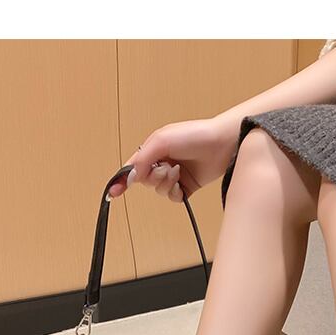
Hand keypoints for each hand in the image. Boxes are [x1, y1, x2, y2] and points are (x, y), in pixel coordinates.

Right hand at [107, 116, 237, 200]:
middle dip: (153, 177)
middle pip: (145, 181)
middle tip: (166, 168)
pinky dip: (176, 193)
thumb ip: (143, 158)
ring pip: (159, 190)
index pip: (133, 167)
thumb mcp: (162, 141)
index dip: (123, 180)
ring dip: (166, 183)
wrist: (221, 144)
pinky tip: (182, 183)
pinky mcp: (187, 186)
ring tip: (178, 171)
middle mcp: (162, 163)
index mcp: (153, 150)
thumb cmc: (194, 135)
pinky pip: (173, 198)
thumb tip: (131, 175)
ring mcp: (175, 176)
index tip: (114, 192)